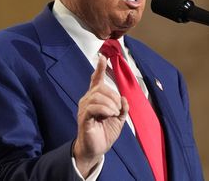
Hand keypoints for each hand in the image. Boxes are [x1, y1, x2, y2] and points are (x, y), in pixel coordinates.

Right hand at [73, 55, 128, 177]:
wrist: (96, 150)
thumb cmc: (104, 133)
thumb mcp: (119, 119)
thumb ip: (123, 108)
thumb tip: (124, 99)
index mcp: (96, 98)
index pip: (96, 80)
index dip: (99, 69)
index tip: (102, 57)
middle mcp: (88, 100)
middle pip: (101, 88)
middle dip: (114, 96)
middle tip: (118, 110)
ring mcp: (84, 108)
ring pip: (98, 96)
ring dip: (111, 104)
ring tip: (114, 114)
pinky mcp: (83, 117)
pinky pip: (94, 107)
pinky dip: (105, 109)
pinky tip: (110, 115)